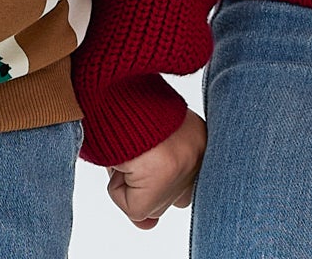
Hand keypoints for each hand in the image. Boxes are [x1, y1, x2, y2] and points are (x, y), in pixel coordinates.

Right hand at [106, 111, 206, 228]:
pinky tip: (123, 158)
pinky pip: (135, 208)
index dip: (162, 176)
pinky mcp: (161, 180)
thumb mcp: (144, 145)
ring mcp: (182, 167)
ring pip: (153, 203)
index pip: (187, 179)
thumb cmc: (126, 106)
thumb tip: (148, 225)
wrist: (112, 86)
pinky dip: (118, 189)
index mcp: (197, 137)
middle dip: (152, 183)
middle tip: (138, 152)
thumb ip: (151, 188)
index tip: (152, 160)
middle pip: (174, 197)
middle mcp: (198, 153)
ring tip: (129, 149)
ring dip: (133, 183)